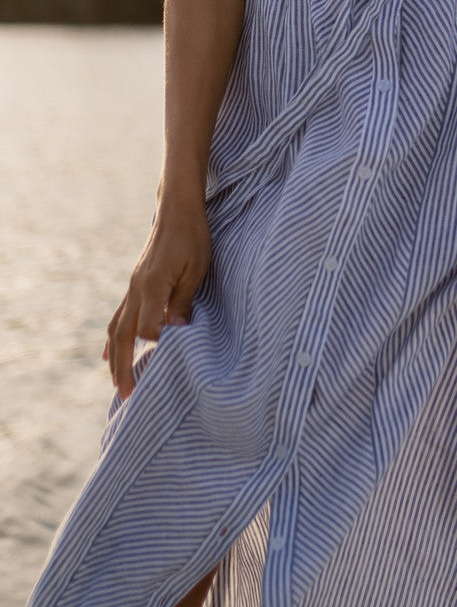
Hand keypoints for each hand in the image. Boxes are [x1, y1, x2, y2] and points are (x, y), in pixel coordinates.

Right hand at [103, 199, 211, 399]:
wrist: (177, 210)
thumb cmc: (193, 238)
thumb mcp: (196, 269)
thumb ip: (184, 301)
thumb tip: (177, 333)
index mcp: (152, 285)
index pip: (147, 328)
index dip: (156, 347)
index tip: (167, 364)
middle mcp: (136, 289)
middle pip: (123, 336)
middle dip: (123, 367)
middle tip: (126, 395)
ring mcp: (132, 288)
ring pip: (116, 330)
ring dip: (115, 358)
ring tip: (117, 384)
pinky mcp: (135, 286)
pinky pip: (118, 318)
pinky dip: (113, 340)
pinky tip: (108, 355)